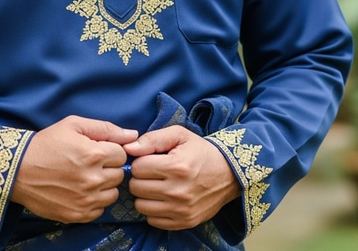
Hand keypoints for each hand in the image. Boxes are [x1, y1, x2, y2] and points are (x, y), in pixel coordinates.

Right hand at [10, 116, 137, 222]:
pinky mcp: (78, 215)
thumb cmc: (47, 143)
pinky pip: (100, 210)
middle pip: (119, 175)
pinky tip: (80, 191)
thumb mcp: (73, 125)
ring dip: (103, 185)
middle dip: (108, 167)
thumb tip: (132, 135)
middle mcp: (93, 179)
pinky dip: (94, 201)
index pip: (122, 154)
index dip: (110, 150)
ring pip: (112, 194)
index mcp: (94, 154)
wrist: (18, 170)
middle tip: (90, 163)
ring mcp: (86, 200)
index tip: (97, 150)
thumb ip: (105, 128)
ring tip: (85, 177)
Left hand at [124, 127, 241, 229]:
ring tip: (155, 185)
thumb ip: (152, 139)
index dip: (140, 162)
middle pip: (136, 188)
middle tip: (151, 173)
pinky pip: (153, 221)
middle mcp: (178, 191)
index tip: (149, 160)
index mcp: (176, 167)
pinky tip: (162, 199)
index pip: (137, 168)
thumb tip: (128, 148)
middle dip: (140, 178)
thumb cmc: (200, 151)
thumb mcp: (179, 135)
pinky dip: (153, 210)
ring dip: (144, 195)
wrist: (229, 173)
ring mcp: (181, 210)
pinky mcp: (185, 222)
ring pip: (141, 206)